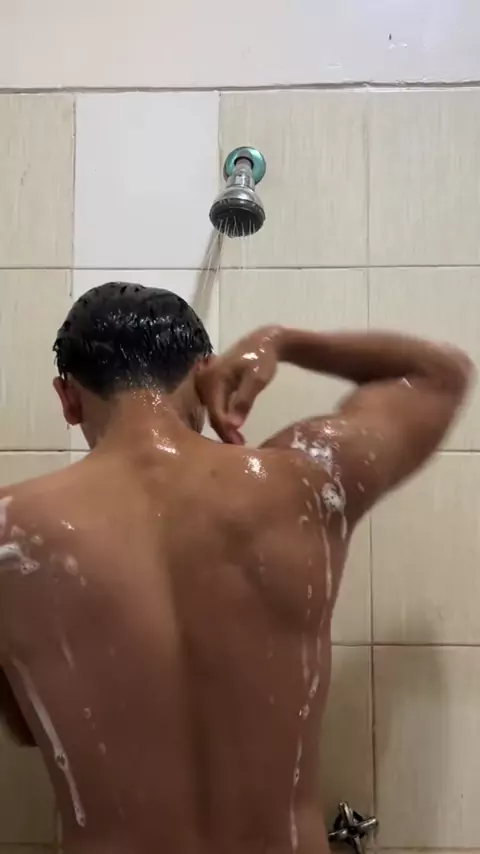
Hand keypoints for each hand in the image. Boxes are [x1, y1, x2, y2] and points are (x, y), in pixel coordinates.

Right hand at [197, 326, 280, 443]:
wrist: (264, 342)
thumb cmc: (262, 360)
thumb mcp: (256, 380)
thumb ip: (244, 401)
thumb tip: (233, 426)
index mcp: (213, 379)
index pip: (216, 412)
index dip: (226, 431)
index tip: (239, 446)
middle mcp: (205, 381)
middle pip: (212, 414)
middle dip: (224, 432)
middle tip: (240, 448)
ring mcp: (207, 383)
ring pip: (213, 411)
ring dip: (224, 427)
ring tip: (238, 442)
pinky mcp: (212, 386)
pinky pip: (215, 406)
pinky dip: (224, 418)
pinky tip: (234, 430)